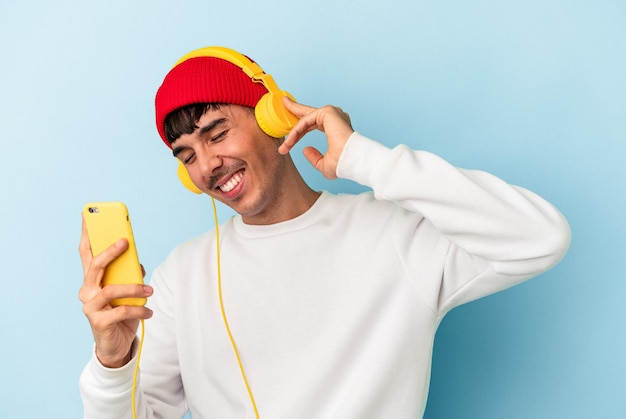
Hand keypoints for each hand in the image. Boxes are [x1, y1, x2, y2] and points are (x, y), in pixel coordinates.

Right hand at [78, 217, 152, 367]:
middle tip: (125, 241)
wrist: (116, 345)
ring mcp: (90, 306)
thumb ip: (129, 276)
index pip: (86, 253)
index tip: (87, 215)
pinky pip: (121, 311)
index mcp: (92, 279)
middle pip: (95, 266)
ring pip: (110, 289)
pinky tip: (149, 312)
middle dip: (110, 251)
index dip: (86, 234)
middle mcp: (87, 290)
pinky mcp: (99, 322)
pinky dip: (138, 310)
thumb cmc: (121, 312)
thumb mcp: (127, 291)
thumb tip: (138, 266)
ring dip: (134, 288)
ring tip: (150, 291)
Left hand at [278, 97, 353, 179]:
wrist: (351, 160)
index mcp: (335, 127)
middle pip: (308, 114)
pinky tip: (290, 141)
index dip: (299, 132)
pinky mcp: (326, 112)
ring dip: (292, 133)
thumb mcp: (325, 164)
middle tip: (284, 103)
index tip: (288, 141)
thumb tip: (304, 149)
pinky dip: (296, 131)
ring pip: (304, 120)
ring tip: (284, 145)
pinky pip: (305, 121)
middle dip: (294, 109)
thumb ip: (314, 157)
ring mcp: (331, 112)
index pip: (313, 124)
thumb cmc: (343, 163)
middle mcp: (334, 117)